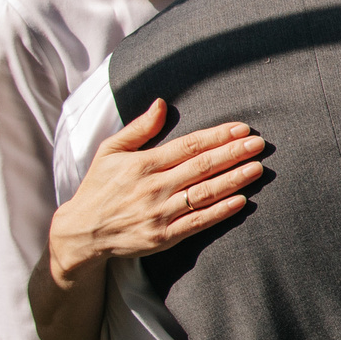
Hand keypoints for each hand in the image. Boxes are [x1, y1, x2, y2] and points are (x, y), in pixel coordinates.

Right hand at [49, 100, 263, 274]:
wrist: (81, 233)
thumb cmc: (99, 187)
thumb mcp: (109, 151)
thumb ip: (138, 129)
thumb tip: (161, 103)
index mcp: (143, 164)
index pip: (189, 146)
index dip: (218, 136)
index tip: (242, 129)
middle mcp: (153, 187)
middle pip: (202, 167)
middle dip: (233, 154)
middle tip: (259, 144)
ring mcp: (159, 213)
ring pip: (204, 194)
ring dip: (234, 180)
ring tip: (257, 169)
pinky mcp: (163, 236)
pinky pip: (198, 222)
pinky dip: (220, 212)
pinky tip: (241, 201)